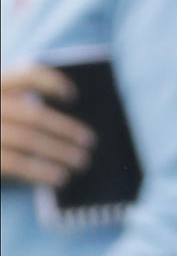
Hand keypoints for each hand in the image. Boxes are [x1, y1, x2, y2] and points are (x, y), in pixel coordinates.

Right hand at [0, 65, 95, 186]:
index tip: (73, 95)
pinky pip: (15, 164)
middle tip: (90, 141)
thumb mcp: (10, 115)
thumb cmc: (2, 134)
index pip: (25, 77)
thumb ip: (29, 111)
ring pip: (28, 140)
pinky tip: (61, 178)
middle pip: (33, 115)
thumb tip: (77, 129)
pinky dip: (42, 171)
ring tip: (82, 161)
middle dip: (65, 128)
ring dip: (60, 151)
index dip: (51, 82)